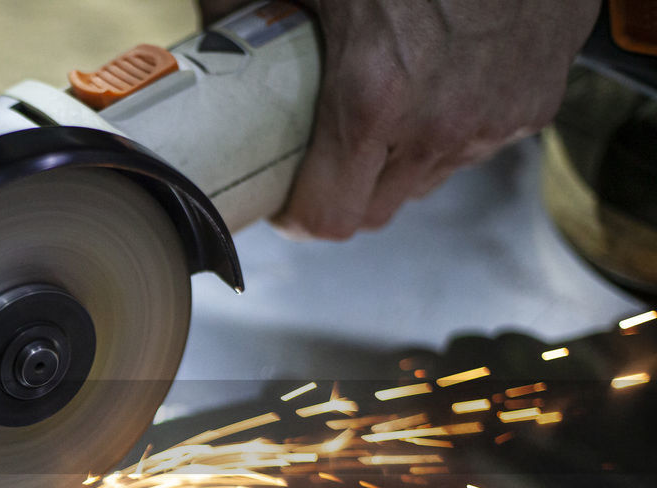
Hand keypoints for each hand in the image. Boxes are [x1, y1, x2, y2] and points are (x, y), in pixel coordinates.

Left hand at [201, 0, 599, 237]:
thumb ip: (239, 7)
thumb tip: (203, 37)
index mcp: (374, 97)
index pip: (329, 217)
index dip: (299, 216)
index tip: (285, 198)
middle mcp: (439, 124)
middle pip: (376, 210)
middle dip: (343, 191)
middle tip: (322, 155)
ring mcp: (494, 119)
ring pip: (428, 180)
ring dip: (397, 160)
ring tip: (381, 110)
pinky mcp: (535, 105)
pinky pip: (477, 143)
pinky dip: (450, 127)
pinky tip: (437, 81)